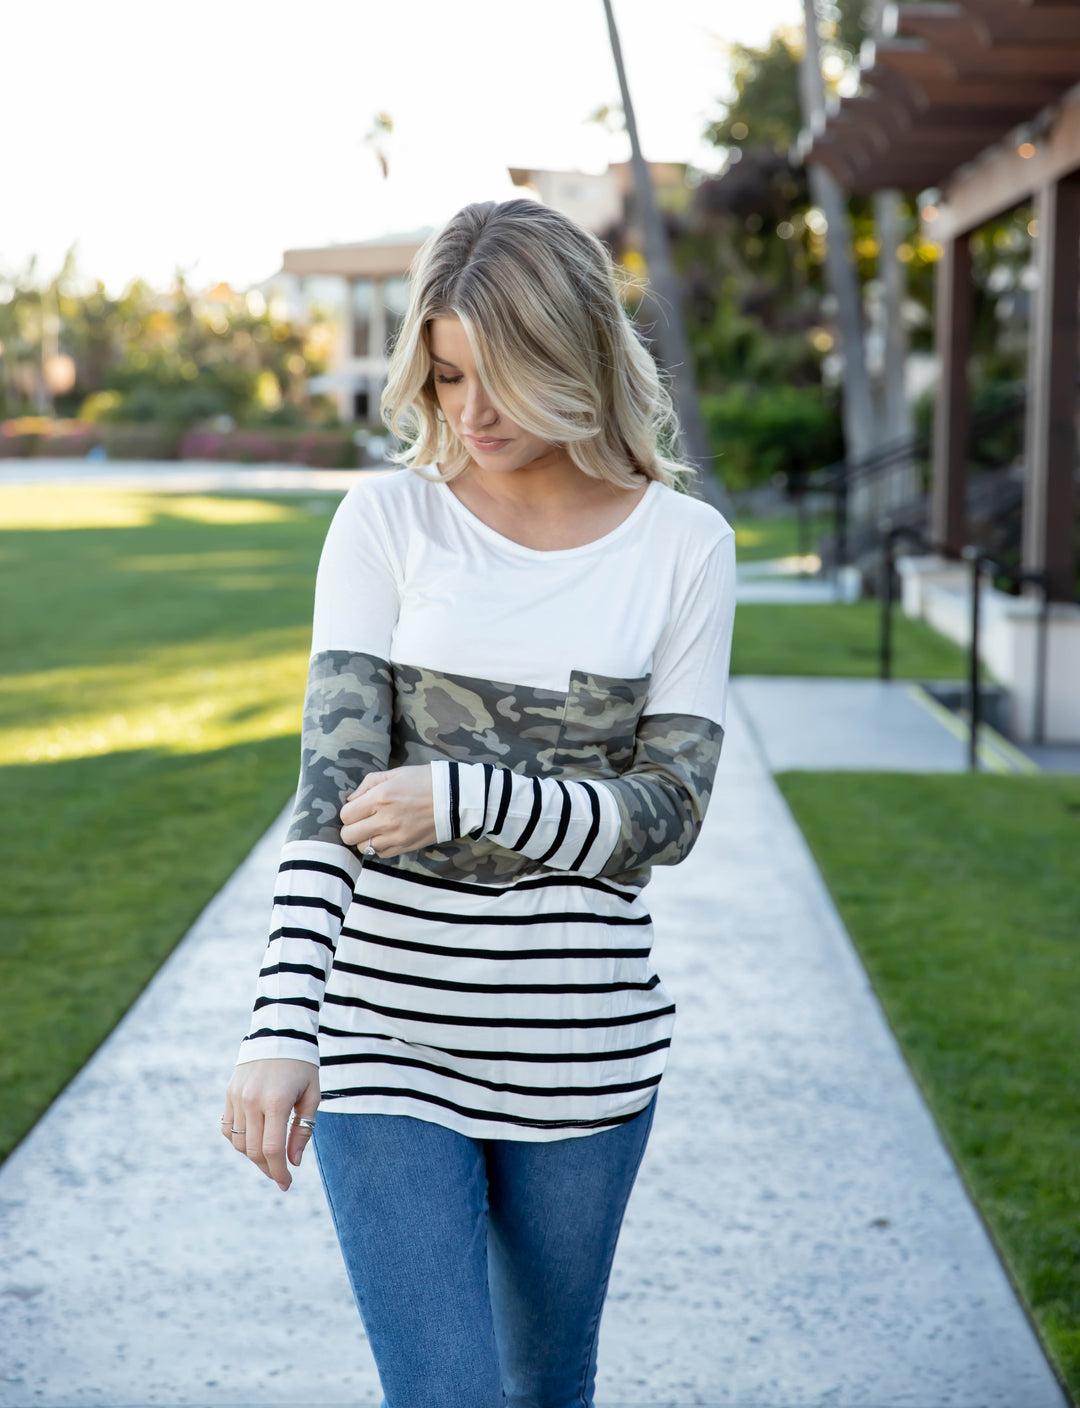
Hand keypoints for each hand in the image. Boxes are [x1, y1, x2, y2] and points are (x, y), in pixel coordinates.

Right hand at [222, 1058, 319, 1190]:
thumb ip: (302, 1130)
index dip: (279, 1172)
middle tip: (280, 1176)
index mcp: (276, 1100)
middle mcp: (252, 1099)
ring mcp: (237, 1096)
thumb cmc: (302, 1065)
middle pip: (253, 1150)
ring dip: (253, 1156)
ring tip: (270, 1156)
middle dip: (268, 1168)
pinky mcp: (229, 1092)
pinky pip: (227, 1128)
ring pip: (238, 1142)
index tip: (286, 1184)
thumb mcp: (312, 1095)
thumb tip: (293, 1162)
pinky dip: (238, 1140)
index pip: (272, 1149)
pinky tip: (253, 1141)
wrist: (280, 1032)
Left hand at [339, 764, 437, 857]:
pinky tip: (388, 834)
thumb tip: (351, 799)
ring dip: (365, 838)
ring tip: (376, 828)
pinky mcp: (406, 847)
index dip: (349, 812)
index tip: (358, 808)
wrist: (456, 799)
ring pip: (363, 847)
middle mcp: (385, 819)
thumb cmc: (426, 781)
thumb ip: (368, 784)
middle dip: (351, 828)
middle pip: (349, 836)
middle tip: (362, 820)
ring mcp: (396, 836)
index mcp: (381, 797)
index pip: (346, 815)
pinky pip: (381, 853)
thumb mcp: (396, 773)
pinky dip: (380, 845)